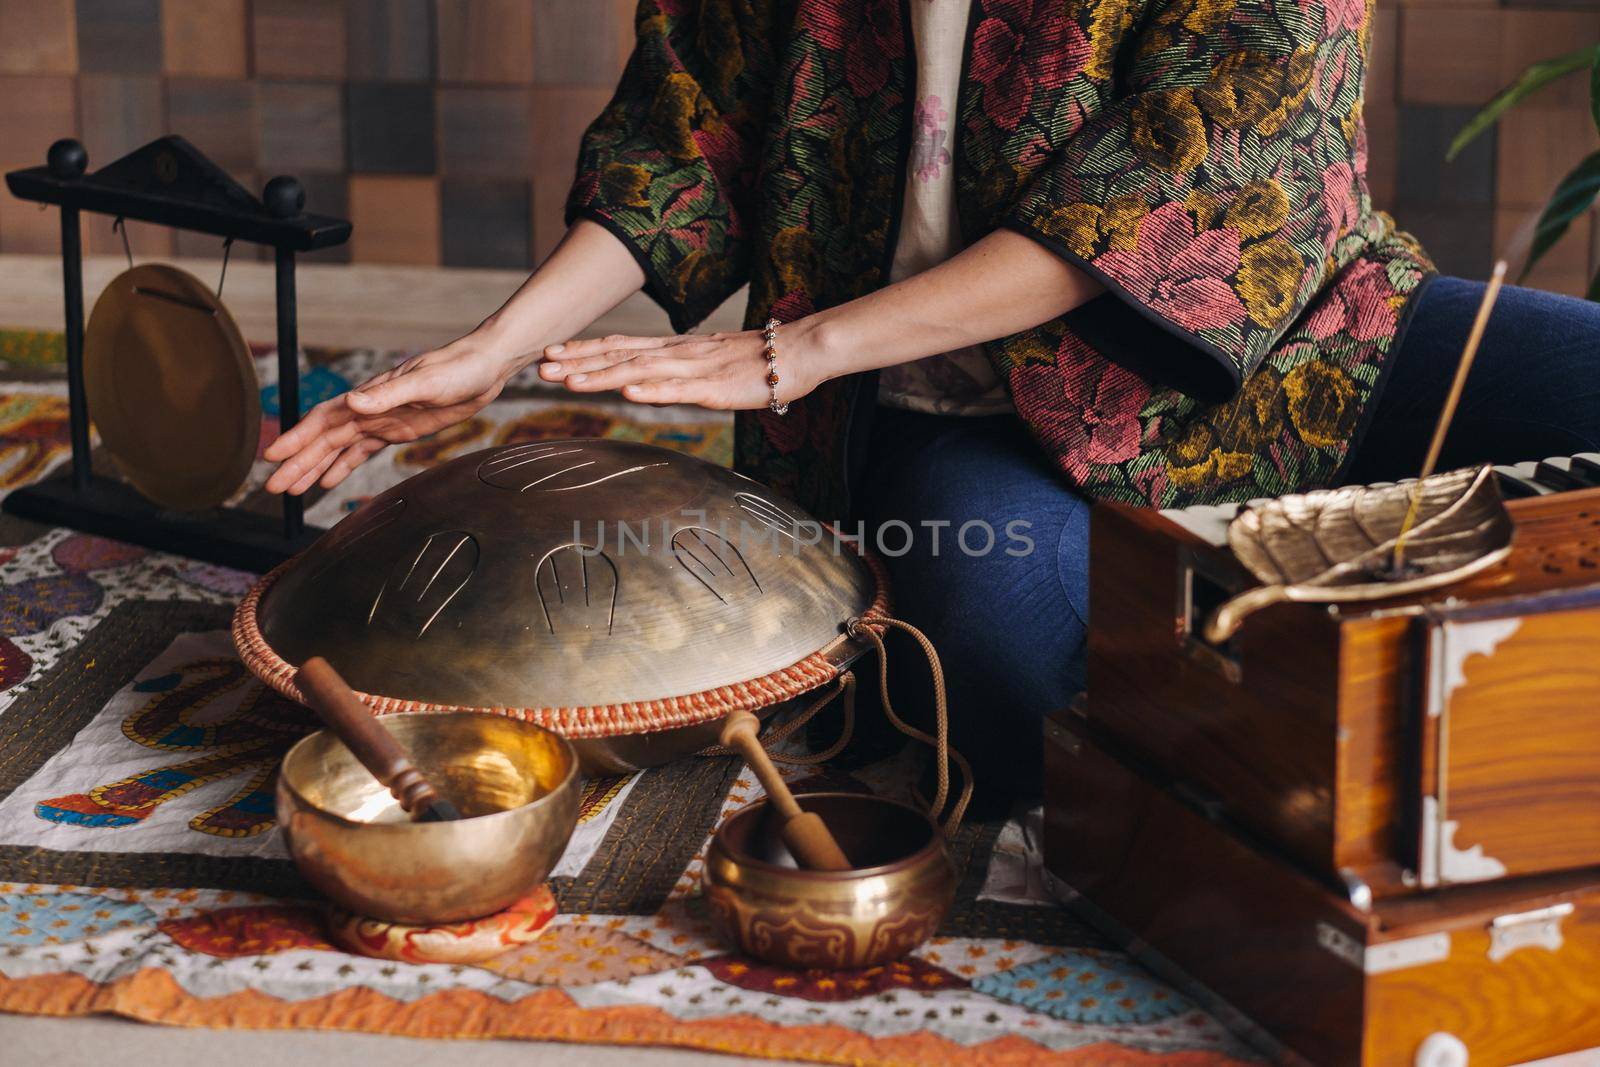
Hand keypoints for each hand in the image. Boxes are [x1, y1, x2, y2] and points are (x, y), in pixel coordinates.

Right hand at [263, 335, 517, 494]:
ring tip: (291, 490)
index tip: (273, 455)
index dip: (297, 437)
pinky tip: (327, 482)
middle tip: (273, 487)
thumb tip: (352, 400)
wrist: (483, 368)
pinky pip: (362, 452)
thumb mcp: (425, 382)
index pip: (323, 419)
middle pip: (324, 439)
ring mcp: (382, 421)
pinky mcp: (398, 431)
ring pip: (338, 448)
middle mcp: (369, 409)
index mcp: (370, 396)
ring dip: (314, 467)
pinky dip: (342, 467)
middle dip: (298, 462)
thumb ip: (388, 394)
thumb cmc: (456, 369)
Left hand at [537, 325, 821, 409]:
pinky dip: (653, 390)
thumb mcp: (709, 365)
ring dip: (603, 377)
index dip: (584, 351)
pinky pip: (680, 390)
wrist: (799, 352)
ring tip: (570, 382)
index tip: (551, 354)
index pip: (620, 347)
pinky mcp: (716, 387)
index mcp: (675, 350)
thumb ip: (678, 372)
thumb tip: (648, 381)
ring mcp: (695, 370)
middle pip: (620, 357)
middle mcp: (677, 354)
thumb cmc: (757, 362)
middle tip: (541, 367)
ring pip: (640, 372)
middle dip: (579, 363)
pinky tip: (629, 392)